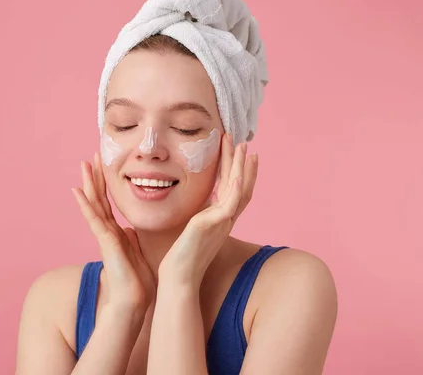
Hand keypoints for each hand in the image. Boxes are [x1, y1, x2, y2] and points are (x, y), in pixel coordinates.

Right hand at [72, 153, 155, 312]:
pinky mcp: (104, 241)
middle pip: (98, 199)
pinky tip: (77, 190)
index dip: (105, 185)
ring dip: (88, 183)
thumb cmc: (137, 280)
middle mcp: (106, 231)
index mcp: (115, 233)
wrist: (134, 299)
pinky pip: (92, 219)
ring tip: (83, 164)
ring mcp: (103, 235)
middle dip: (95, 177)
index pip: (107, 203)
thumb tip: (129, 228)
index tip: (103, 166)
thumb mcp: (137, 252)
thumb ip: (131, 239)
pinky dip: (84, 204)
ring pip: (93, 204)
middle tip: (91, 156)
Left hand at [159, 133, 257, 286]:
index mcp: (220, 221)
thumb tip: (195, 208)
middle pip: (241, 186)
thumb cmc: (180, 259)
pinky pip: (232, 201)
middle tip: (244, 142)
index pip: (235, 192)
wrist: (178, 278)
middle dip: (243, 163)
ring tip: (242, 145)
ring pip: (239, 188)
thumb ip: (197, 218)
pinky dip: (237, 183)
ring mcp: (223, 222)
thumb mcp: (191, 232)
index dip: (242, 173)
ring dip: (241, 165)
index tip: (242, 155)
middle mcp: (226, 220)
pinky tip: (239, 169)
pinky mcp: (216, 224)